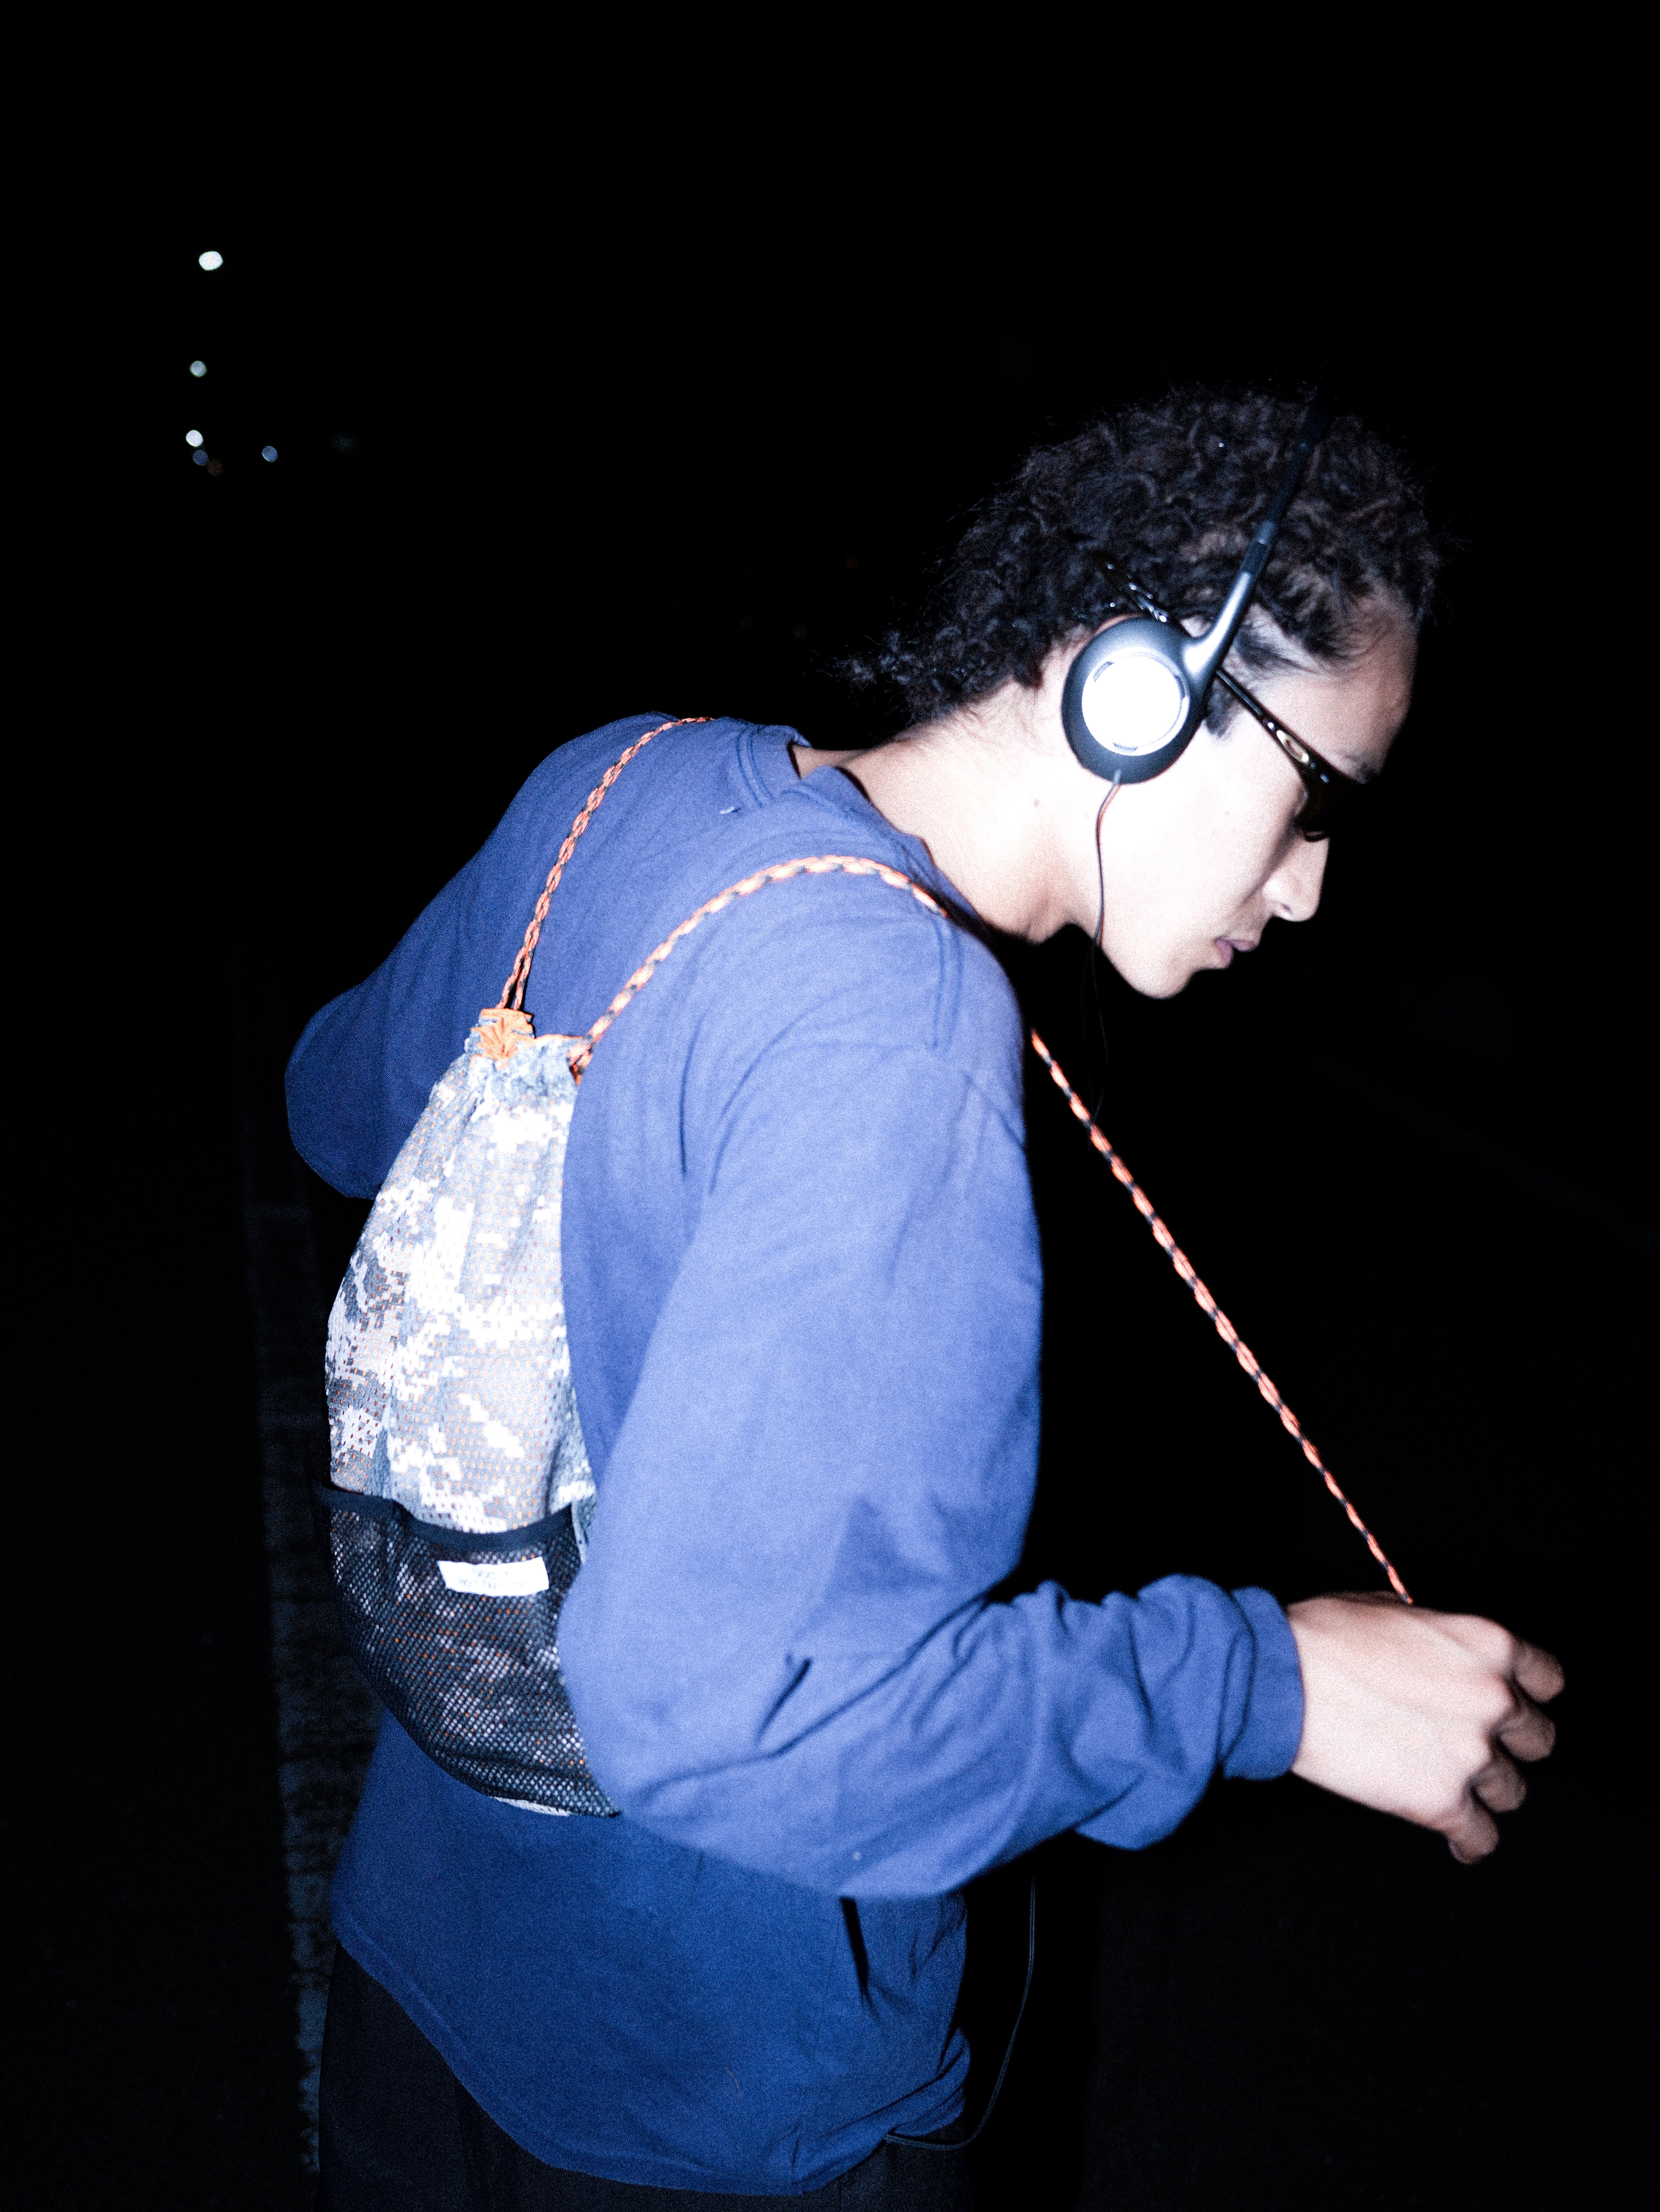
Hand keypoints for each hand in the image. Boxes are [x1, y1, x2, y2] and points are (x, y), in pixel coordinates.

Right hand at [1286, 1594, 1563, 1861]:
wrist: (1279, 1680)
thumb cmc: (1324, 1639)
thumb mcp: (1395, 1612)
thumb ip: (1440, 1640)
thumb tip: (1442, 1656)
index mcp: (1487, 1644)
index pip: (1547, 1679)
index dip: (1527, 1693)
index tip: (1513, 1704)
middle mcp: (1493, 1699)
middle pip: (1537, 1739)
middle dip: (1508, 1742)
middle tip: (1475, 1743)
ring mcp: (1471, 1754)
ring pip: (1511, 1790)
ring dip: (1483, 1788)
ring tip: (1452, 1784)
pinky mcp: (1441, 1802)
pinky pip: (1481, 1838)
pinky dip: (1470, 1840)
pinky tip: (1458, 1837)